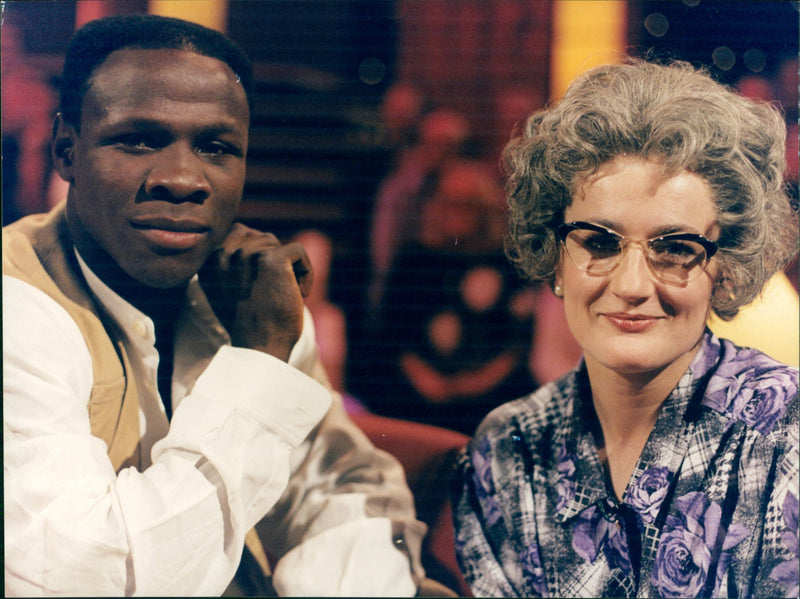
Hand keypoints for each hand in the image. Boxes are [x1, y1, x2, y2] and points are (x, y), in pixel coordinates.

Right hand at [199, 223, 312, 360]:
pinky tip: (299, 294)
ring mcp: (245, 254)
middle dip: (272, 262)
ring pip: (277, 244)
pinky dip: (306, 273)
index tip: (259, 287)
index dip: (257, 256)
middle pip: (261, 238)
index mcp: (208, 260)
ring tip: (280, 294)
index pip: (237, 233)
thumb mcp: (227, 287)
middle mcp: (222, 254)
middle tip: (270, 293)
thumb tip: (243, 231)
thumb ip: (229, 260)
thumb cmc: (249, 322)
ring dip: (286, 269)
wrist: (261, 346)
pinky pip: (298, 250)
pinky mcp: (271, 258)